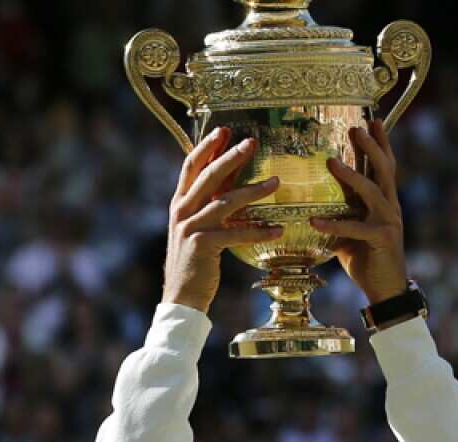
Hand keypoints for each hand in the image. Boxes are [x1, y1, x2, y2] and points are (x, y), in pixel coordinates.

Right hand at [162, 127, 283, 312]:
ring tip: (276, 182)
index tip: (225, 130)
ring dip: (253, 191)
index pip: (191, 165)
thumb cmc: (195, 260)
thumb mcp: (199, 226)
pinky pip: (236, 233)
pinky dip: (259, 231)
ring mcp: (191, 227)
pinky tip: (278, 229)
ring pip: (225, 202)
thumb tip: (232, 180)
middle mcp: (182, 211)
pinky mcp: (202, 246)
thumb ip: (210, 203)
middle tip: (252, 142)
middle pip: (208, 176)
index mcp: (180, 202)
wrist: (182, 296)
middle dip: (231, 157)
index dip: (207, 146)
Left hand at [311, 120, 406, 304]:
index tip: (372, 119)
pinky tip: (314, 221)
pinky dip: (334, 224)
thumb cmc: (366, 257)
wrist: (385, 288)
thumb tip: (313, 200)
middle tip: (357, 127)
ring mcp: (389, 221)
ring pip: (372, 191)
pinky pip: (355, 228)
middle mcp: (391, 206)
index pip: (384, 165)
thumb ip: (341, 211)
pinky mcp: (382, 239)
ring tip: (332, 162)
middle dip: (371, 147)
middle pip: (384, 169)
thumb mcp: (351, 229)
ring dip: (352, 175)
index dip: (381, 142)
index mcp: (385, 201)